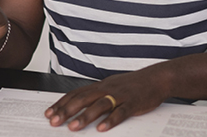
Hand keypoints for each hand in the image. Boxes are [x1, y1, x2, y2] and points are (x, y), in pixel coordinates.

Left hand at [45, 68, 168, 131]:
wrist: (157, 78)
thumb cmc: (134, 85)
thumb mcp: (112, 87)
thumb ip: (97, 96)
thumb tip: (80, 108)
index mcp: (101, 85)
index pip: (76, 93)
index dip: (61, 103)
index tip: (49, 113)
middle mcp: (107, 89)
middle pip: (83, 99)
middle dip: (67, 111)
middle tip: (54, 121)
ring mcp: (120, 95)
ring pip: (100, 105)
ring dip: (85, 116)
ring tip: (73, 128)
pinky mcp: (133, 103)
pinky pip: (121, 112)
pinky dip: (111, 120)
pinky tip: (102, 128)